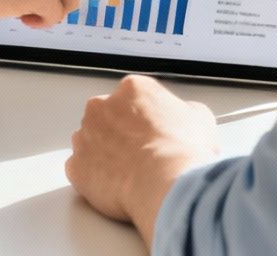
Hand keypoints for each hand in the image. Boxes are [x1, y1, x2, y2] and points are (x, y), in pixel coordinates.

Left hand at [66, 75, 219, 243]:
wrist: (166, 183)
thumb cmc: (182, 151)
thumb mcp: (200, 118)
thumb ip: (184, 111)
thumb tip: (184, 116)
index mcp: (132, 89)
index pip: (134, 99)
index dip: (146, 119)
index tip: (154, 133)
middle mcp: (102, 106)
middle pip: (107, 117)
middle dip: (120, 134)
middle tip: (142, 154)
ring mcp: (85, 136)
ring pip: (91, 142)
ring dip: (105, 154)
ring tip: (131, 174)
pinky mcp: (76, 166)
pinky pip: (82, 170)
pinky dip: (95, 179)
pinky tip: (116, 187)